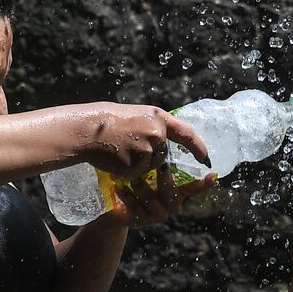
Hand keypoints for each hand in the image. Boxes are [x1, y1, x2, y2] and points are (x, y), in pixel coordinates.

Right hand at [85, 104, 210, 179]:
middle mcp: (157, 133)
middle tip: (126, 145)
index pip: (186, 134)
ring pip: (149, 167)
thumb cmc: (109, 121)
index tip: (206, 159)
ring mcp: (147, 150)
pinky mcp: (136, 166)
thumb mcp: (137, 117)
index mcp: (158, 118)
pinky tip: (115, 158)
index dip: (198, 147)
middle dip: (149, 157)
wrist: (87, 129)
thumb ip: (154, 127)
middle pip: (162, 155)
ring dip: (136, 164)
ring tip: (119, 149)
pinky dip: (125, 171)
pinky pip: (135, 174)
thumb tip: (165, 142)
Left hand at [108, 163, 215, 227]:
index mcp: (177, 191)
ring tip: (129, 174)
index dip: (204, 184)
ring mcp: (156, 214)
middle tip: (159, 164)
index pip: (194, 187)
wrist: (114, 205)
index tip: (211, 175)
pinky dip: (126, 194)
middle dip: (165, 178)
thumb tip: (163, 135)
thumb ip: (160, 156)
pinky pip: (135, 206)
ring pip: (151, 199)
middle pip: (172, 192)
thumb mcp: (147, 167)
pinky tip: (119, 185)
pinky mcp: (140, 220)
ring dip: (140, 183)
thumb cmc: (134, 180)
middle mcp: (171, 204)